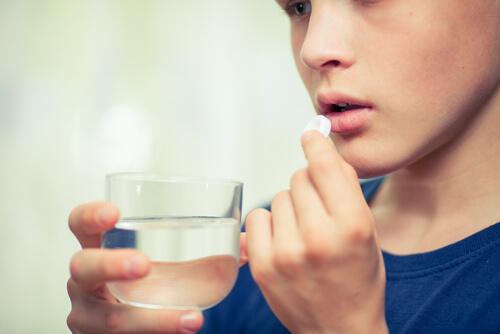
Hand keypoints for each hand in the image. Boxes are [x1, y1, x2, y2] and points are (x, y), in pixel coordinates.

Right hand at [66, 202, 203, 333]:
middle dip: (111, 264)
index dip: (91, 215)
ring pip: (109, 317)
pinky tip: (185, 330)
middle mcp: (86, 279)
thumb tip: (244, 242)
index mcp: (99, 248)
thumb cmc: (150, 287)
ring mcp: (88, 313)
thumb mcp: (168, 267)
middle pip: (83, 266)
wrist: (140, 326)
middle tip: (144, 265)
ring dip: (151, 319)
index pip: (80, 224)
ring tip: (192, 320)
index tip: (115, 211)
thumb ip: (205, 253)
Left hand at [242, 130, 387, 333]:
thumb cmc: (358, 279)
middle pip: (298, 178)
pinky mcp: (262, 265)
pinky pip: (257, 217)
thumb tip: (323, 154)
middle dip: (308, 186)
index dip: (316, 144)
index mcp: (352, 225)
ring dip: (289, 207)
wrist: (339, 330)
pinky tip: (283, 240)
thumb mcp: (369, 233)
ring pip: (278, 197)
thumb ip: (347, 190)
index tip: (310, 134)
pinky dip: (269, 223)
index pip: (324, 166)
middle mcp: (318, 237)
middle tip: (317, 210)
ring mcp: (286, 253)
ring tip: (302, 232)